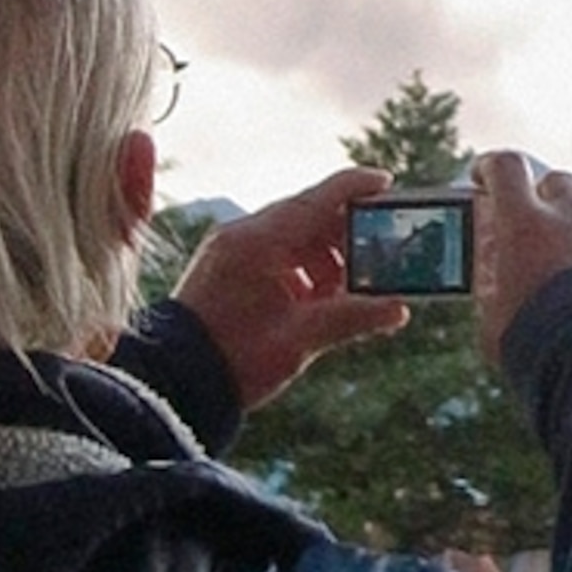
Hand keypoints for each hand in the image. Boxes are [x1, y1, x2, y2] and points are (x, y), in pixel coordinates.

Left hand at [170, 165, 407, 413]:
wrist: (174, 386)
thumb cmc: (232, 361)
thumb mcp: (299, 340)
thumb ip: (352, 318)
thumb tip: (398, 309)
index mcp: (257, 242)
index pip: (317, 199)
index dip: (356, 189)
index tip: (389, 185)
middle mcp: (242, 237)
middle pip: (309, 217)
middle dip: (348, 235)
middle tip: (383, 252)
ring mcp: (232, 252)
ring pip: (294, 238)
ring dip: (327, 258)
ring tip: (351, 290)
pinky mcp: (228, 270)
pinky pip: (276, 256)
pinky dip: (304, 271)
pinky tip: (320, 301)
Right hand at [471, 150, 571, 366]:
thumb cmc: (537, 346)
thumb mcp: (492, 310)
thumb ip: (489, 266)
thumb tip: (488, 240)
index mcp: (527, 224)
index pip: (506, 167)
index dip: (491, 168)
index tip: (483, 179)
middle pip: (557, 183)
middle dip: (542, 199)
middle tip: (531, 227)